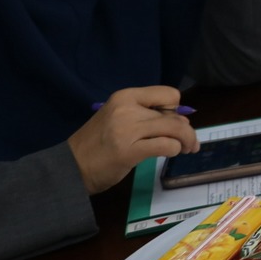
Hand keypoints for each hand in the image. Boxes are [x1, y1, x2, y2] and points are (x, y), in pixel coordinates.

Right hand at [68, 87, 197, 192]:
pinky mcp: (130, 151)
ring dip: (187, 141)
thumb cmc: (98, 143)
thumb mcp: (120, 119)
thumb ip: (147, 116)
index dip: (177, 109)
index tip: (175, 122)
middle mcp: (127, 109)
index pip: (168, 94)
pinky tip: (170, 154)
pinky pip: (166, 145)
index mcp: (125, 96)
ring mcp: (128, 129)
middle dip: (187, 130)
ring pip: (175, 129)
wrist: (70, 165)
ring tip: (187, 149)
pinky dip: (175, 150)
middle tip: (190, 143)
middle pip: (174, 115)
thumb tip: (182, 121)